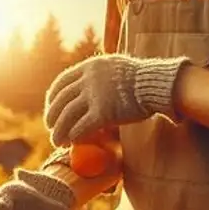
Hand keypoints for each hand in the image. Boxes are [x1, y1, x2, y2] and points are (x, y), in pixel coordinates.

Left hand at [44, 53, 189, 146]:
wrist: (157, 86)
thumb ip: (99, 76)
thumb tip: (88, 89)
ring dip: (59, 131)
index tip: (51, 109)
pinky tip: (71, 143)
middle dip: (52, 117)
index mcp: (89, 67)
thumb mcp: (115, 68)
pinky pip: (81, 128)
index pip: (61, 82)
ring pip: (67, 116)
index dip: (52, 98)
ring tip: (57, 142)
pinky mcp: (103, 113)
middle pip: (60, 100)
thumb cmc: (142, 81)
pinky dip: (73, 137)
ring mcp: (95, 95)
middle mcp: (88, 79)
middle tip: (51, 128)